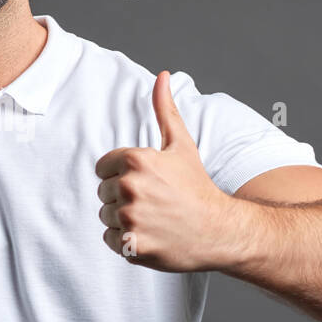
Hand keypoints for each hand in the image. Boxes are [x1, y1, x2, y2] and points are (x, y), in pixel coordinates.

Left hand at [95, 70, 244, 272]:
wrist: (219, 230)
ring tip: (153, 218)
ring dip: (124, 220)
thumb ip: (165, 110)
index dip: (122, 174)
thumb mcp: (181, 145)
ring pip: (106, 216)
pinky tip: (151, 235)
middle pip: (103, 192)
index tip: (148, 182)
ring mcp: (130, 218)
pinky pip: (111, 240)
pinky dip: (126, 242)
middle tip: (154, 202)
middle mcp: (129, 187)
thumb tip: (162, 76)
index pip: (103, 167)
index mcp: (135, 160)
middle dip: (123, 197)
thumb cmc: (197, 186)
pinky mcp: (131, 245)